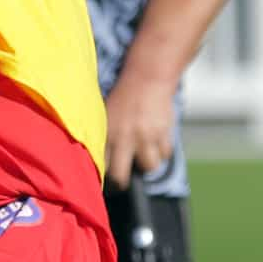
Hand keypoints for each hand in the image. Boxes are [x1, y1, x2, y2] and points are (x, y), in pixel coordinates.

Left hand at [102, 72, 176, 189]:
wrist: (147, 78)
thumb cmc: (123, 97)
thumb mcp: (106, 114)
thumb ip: (105, 136)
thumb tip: (97, 159)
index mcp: (107, 133)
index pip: (101, 166)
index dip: (103, 177)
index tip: (105, 182)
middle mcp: (125, 138)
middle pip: (121, 176)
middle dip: (122, 183)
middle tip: (124, 182)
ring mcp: (146, 137)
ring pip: (148, 167)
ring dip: (147, 164)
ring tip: (144, 155)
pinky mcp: (164, 133)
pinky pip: (165, 154)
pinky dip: (162, 152)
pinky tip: (157, 142)